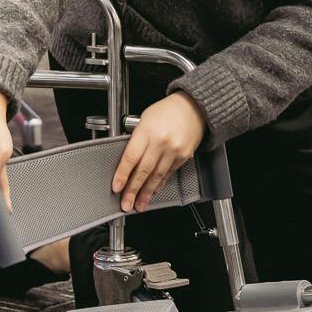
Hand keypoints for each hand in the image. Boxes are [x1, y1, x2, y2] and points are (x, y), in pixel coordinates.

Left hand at [112, 93, 204, 212]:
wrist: (193, 107)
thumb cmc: (166, 111)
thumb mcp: (145, 119)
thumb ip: (136, 139)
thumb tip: (128, 161)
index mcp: (147, 130)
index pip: (131, 157)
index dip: (123, 174)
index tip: (117, 187)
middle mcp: (161, 141)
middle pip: (143, 170)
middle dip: (133, 190)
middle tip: (126, 204)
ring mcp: (174, 150)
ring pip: (157, 176)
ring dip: (146, 193)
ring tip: (139, 204)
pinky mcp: (184, 156)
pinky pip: (168, 174)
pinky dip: (159, 184)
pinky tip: (153, 191)